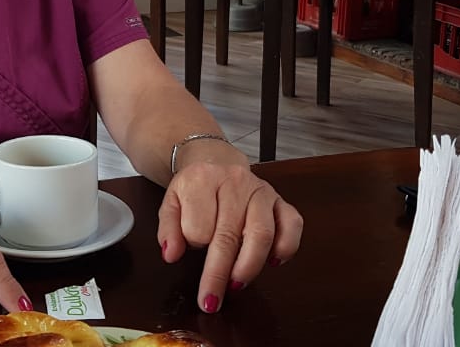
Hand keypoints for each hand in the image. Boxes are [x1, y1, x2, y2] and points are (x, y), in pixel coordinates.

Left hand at [157, 163, 302, 313]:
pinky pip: (292, 224)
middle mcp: (235, 182)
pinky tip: (272, 262)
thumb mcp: (171, 202)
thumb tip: (171, 254)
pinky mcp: (280, 200)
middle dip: (220, 273)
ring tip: (236, 284)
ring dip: (250, 266)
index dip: (194, 244)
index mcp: (203, 180)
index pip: (199, 225)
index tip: (190, 251)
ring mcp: (261, 191)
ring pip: (262, 234)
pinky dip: (286, 247)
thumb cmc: (194, 188)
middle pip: (229, 235)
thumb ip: (168, 229)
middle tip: (211, 299)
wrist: (215, 161)